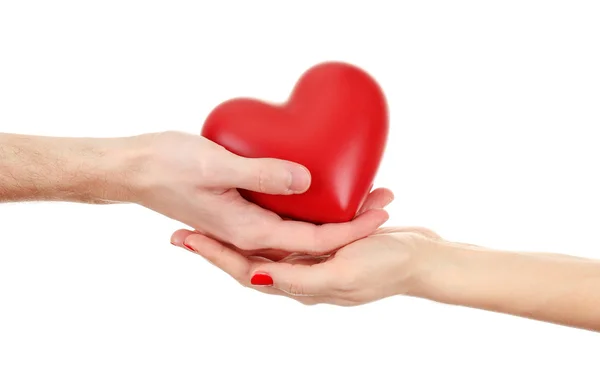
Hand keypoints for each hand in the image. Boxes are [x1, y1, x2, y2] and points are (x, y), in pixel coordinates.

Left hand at [170, 225, 442, 305]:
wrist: (425, 261)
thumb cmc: (388, 268)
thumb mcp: (341, 274)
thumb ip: (298, 277)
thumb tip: (254, 276)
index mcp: (299, 283)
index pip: (244, 271)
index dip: (214, 256)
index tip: (187, 237)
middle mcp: (301, 273)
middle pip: (247, 259)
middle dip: (217, 245)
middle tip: (185, 227)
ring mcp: (313, 259)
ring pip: (266, 244)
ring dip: (239, 233)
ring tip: (213, 214)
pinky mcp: (327, 244)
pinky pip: (291, 231)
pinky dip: (272, 222)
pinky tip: (263, 204)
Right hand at [171, 185, 394, 260]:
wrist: (131, 169)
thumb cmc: (165, 166)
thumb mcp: (215, 166)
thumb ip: (261, 175)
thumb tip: (306, 181)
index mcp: (249, 231)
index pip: (315, 240)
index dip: (352, 228)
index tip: (381, 210)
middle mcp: (250, 234)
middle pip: (313, 239)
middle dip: (351, 224)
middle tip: (383, 199)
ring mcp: (244, 224)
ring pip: (299, 229)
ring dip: (333, 216)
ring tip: (362, 195)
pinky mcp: (239, 209)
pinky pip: (282, 215)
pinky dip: (307, 209)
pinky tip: (320, 194)